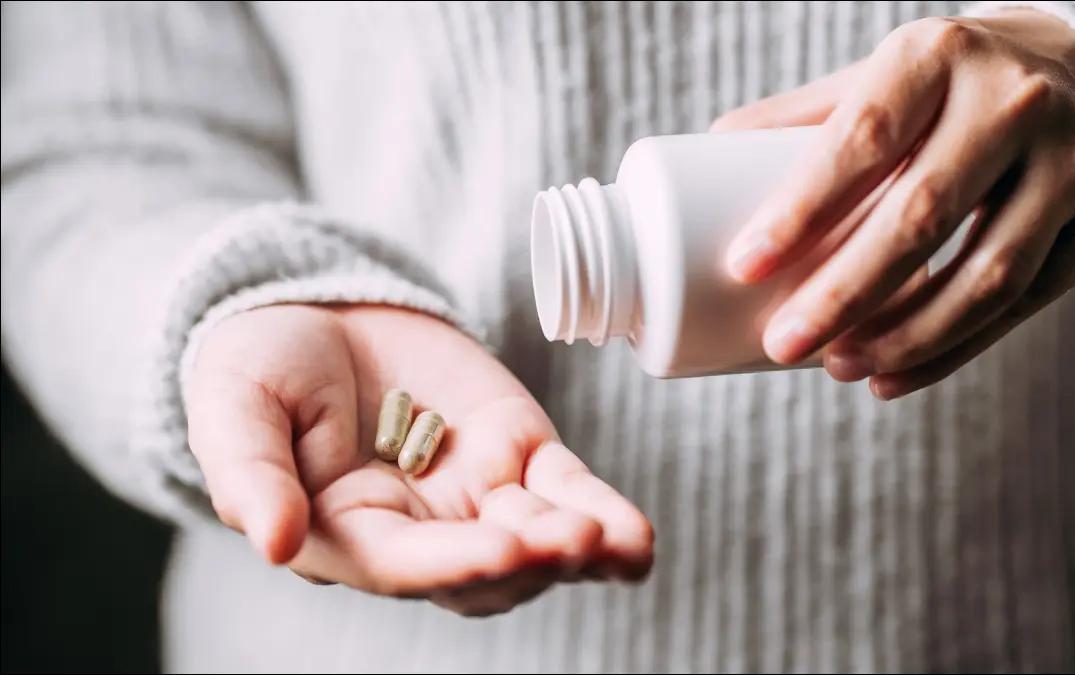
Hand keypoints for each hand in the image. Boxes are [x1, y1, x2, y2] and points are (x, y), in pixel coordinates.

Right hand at [185, 303, 653, 616]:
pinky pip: (567, 493)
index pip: (405, 565)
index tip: (502, 550)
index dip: (454, 564)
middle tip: (573, 540)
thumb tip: (273, 542)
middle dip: (530, 560)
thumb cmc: (263, 366)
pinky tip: (634, 540)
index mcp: (347, 533)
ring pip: (534, 541)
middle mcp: (419, 531)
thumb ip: (250, 473)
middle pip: (482, 569)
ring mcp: (476, 496)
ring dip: (577, 548)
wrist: (320, 311)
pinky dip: (604, 515)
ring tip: (613, 540)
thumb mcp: (234, 406)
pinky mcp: (520, 454)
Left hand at [714, 9, 1074, 398]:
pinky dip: (953, 351)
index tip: (744, 266)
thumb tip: (706, 146)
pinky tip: (895, 377)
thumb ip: (809, 114)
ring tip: (838, 366)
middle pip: (919, 216)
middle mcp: (1012, 101)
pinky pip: (1023, 305)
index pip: (861, 138)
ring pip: (983, 274)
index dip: (800, 209)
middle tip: (784, 343)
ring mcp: (1068, 163)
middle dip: (844, 294)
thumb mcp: (891, 73)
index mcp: (938, 54)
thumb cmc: (959, 81)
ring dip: (904, 336)